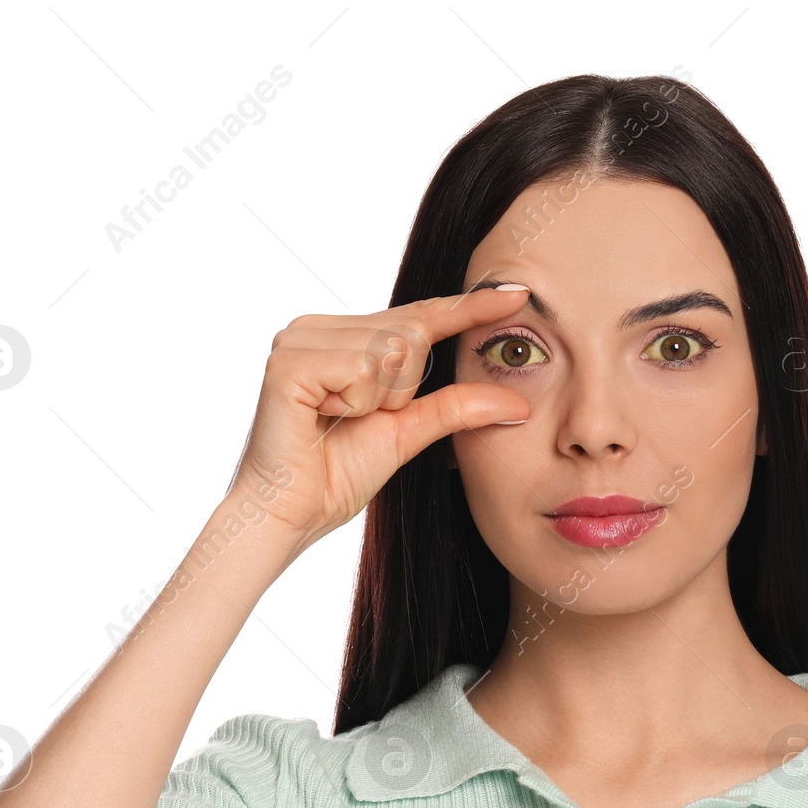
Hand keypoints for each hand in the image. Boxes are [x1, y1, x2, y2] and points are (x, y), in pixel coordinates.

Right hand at [227, 286, 530, 550]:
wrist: (290, 513)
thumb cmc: (337, 474)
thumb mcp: (409, 433)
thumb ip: (457, 408)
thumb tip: (520, 403)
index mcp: (347, 338)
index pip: (421, 314)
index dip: (469, 306)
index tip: (520, 294)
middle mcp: (319, 327)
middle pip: (411, 331)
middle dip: (402, 389)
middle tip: (358, 419)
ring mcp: (299, 338)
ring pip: (390, 350)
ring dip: (377, 400)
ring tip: (335, 420)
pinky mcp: (288, 359)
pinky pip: (360, 367)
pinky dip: (354, 402)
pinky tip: (320, 417)